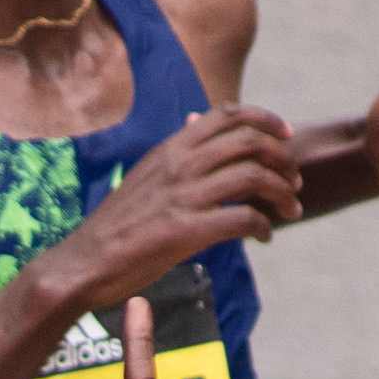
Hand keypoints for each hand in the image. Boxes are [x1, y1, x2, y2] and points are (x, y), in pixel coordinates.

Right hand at [46, 106, 296, 313]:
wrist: (84, 263)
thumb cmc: (116, 225)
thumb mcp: (145, 175)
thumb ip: (175, 151)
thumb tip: (195, 121)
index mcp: (170, 149)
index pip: (227, 115)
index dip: (265, 120)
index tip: (286, 136)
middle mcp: (179, 165)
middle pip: (249, 142)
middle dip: (283, 159)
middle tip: (295, 181)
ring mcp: (183, 197)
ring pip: (253, 178)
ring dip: (282, 193)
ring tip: (290, 209)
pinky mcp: (185, 231)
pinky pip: (242, 219)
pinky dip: (262, 226)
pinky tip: (264, 236)